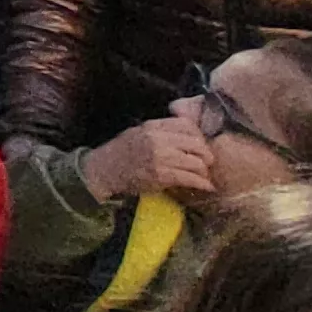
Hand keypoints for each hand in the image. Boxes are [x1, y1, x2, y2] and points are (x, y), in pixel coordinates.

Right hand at [83, 115, 216, 204]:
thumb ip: (160, 131)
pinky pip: (190, 178)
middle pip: (196, 143)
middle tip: (208, 162)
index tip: (200, 145)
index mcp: (152, 126)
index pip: (187, 125)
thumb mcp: (138, 133)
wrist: (104, 171)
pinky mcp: (161, 176)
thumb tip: (186, 134)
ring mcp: (160, 158)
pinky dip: (202, 183)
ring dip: (204, 171)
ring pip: (196, 162)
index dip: (199, 135)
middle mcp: (158, 139)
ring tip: (204, 176)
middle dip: (206, 154)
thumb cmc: (121, 152)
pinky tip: (206, 186)